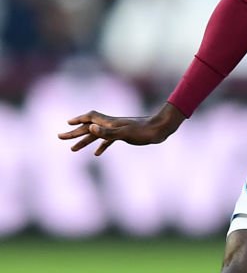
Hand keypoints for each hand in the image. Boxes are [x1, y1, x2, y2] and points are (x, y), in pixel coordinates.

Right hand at [58, 102, 184, 156]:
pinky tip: (97, 154)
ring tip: (73, 149)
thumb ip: (106, 132)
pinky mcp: (124, 135)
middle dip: (75, 133)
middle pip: (89, 127)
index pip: (89, 119)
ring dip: (85, 141)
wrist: (160, 130)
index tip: (66, 124)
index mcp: (109, 122)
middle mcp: (111, 124)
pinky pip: (108, 141)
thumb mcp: (124, 133)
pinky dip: (101, 146)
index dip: (77, 121)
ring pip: (97, 135)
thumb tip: (89, 129)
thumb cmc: (143, 131)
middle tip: (60, 137)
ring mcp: (117, 130)